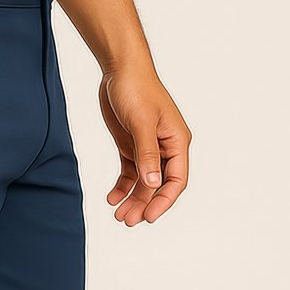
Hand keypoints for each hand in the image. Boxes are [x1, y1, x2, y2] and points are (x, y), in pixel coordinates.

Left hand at [98, 65, 192, 224]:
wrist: (120, 69)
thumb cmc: (136, 89)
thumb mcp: (141, 124)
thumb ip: (147, 155)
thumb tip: (153, 184)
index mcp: (177, 142)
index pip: (176, 180)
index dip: (163, 201)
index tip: (148, 217)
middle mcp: (166, 148)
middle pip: (158, 185)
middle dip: (144, 204)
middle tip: (127, 220)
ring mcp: (148, 148)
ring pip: (143, 182)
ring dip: (132, 199)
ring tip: (118, 215)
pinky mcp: (132, 145)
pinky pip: (129, 172)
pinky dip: (122, 186)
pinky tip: (111, 197)